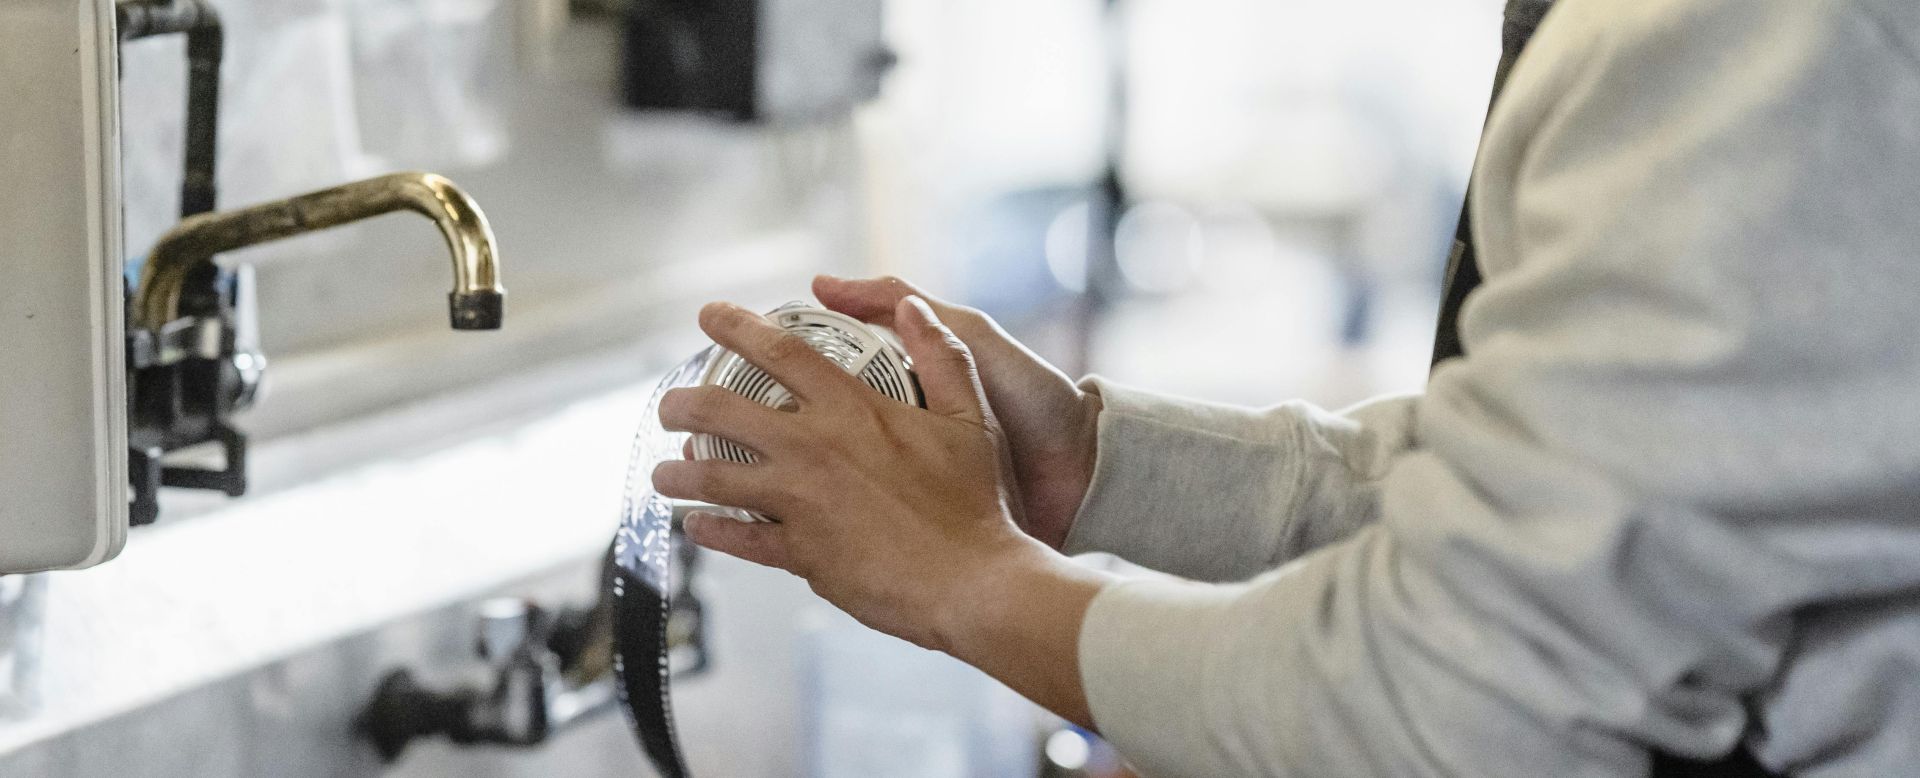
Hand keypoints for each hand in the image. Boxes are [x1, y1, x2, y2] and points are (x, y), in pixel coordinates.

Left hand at [651, 297, 1109, 725]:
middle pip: (720, 411)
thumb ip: (942, 354)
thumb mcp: (971, 417)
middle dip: (681, 403)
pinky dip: (709, 530)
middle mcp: (813, 448)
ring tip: (664, 474)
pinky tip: (697, 525)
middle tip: (669, 407)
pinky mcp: (799, 553)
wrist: (972, 581)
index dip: (736, 326)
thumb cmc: (976, 502)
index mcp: (851, 407)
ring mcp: (799, 502)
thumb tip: (914, 308)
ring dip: (677, 474)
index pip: (779, 350)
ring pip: (713, 479)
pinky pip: (738, 539)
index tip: (709, 316)